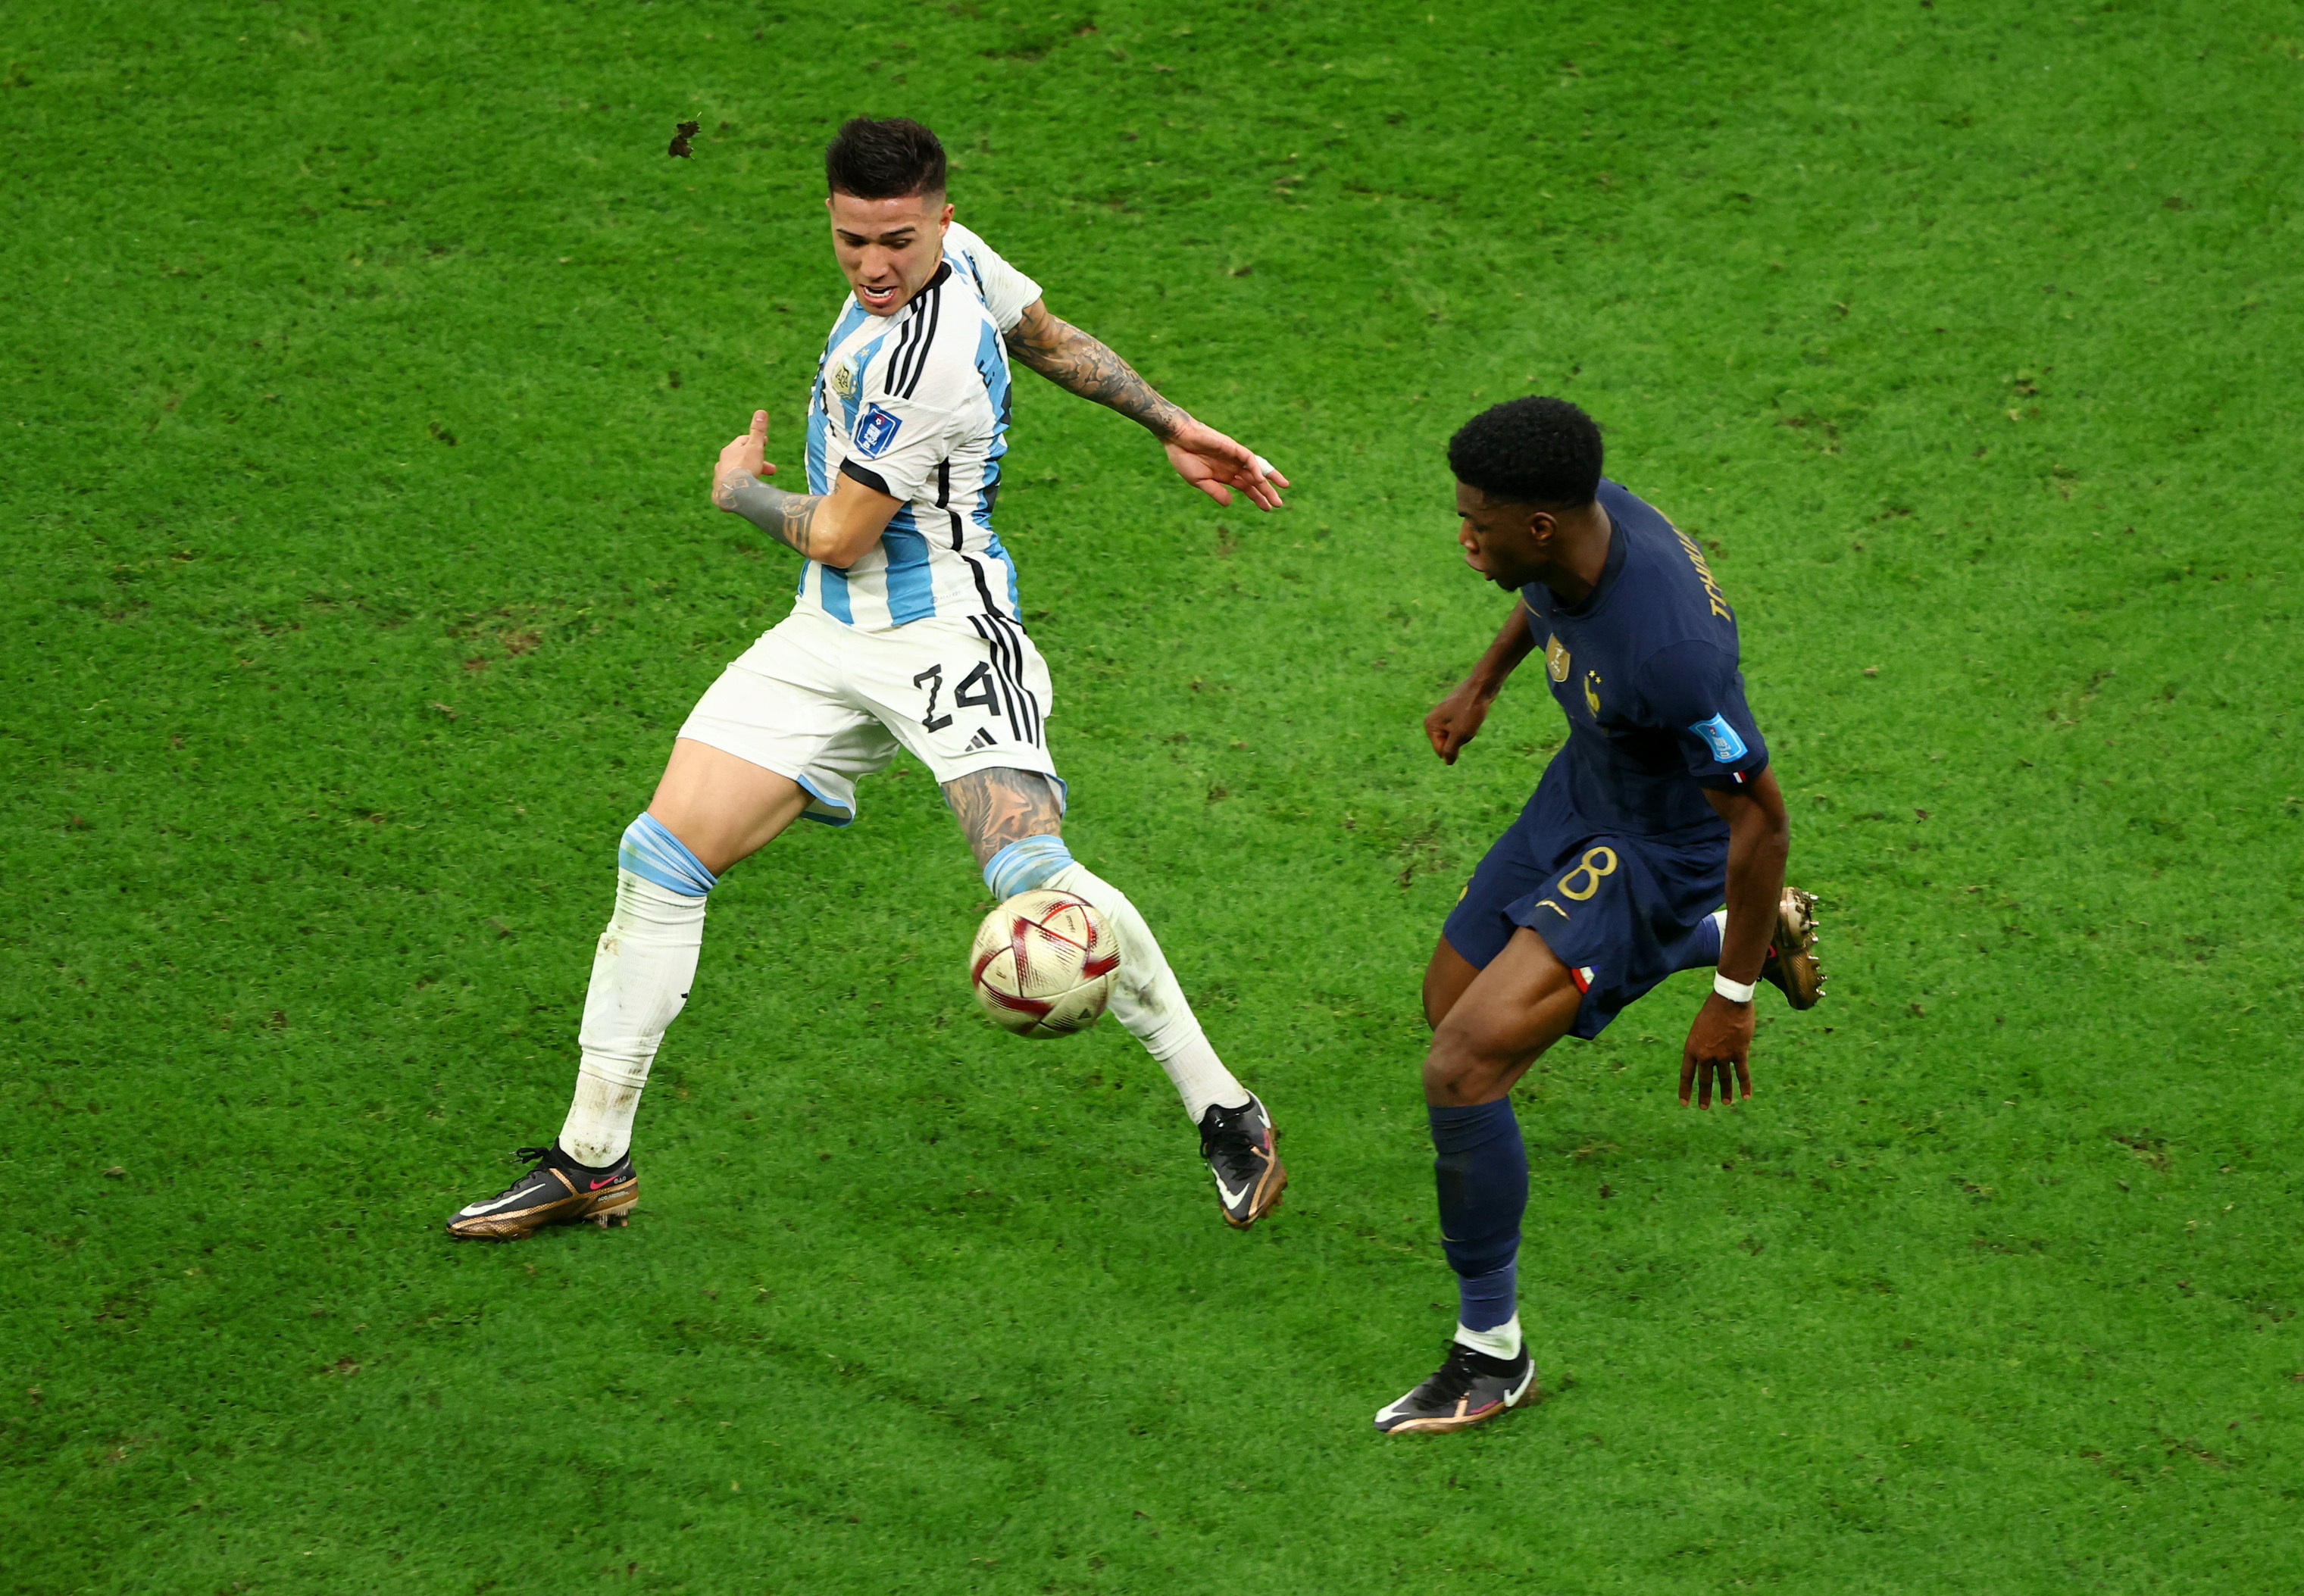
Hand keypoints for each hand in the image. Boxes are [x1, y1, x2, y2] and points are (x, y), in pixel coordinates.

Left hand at [711, 409, 777, 508]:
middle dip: (757, 462)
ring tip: (759, 482)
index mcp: (729, 450)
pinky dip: (739, 488)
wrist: (733, 492)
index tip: (766, 443)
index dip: (756, 442)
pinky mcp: (720, 494)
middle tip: (772, 470)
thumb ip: (758, 431)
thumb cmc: (745, 467)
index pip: (743, 441)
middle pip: (741, 459)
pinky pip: (731, 489)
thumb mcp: (755, 447)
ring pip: (735, 474)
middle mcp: (722, 463)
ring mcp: (720, 478)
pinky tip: (745, 493)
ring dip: (748, 475)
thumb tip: (761, 411)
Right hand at [1160, 417, 1287, 510]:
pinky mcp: (1232, 447)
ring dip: (1269, 478)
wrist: (1176, 438)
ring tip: (1283, 487)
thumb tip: (1230, 504)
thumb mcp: (1199, 481)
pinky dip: (1256, 467)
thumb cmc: (1184, 458)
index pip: (1247, 488)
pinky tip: (1260, 479)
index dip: (1257, 498)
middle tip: (1279, 504)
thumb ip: (1215, 491)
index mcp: (1225, 475)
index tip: (1267, 509)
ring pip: (1257, 468)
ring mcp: (1234, 456)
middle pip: (1255, 480)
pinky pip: (1248, 457)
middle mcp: (1233, 466)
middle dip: (1267, 492)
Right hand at [1424, 681, 1494, 764]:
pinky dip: (1469, 726)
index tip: (1462, 730)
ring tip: (1470, 719)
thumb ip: (1450, 751)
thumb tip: (1447, 762)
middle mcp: (1433, 721)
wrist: (1482, 687)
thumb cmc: (1470, 710)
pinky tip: (1472, 715)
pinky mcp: (1454, 712)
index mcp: (1430, 725)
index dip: (1456, 747)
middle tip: (1467, 724)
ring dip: (1466, 733)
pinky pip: (1461, 728)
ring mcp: (1443, 716)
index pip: (1441, 751)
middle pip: (1448, 744)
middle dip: (1461, 740)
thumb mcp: (1460, 735)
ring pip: (1456, 736)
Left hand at [1679, 991, 1754, 1107]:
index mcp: (1692, 1048)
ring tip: (1726, 1102)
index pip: (1687, 1074)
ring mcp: (1722, 1055)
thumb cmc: (1713, 1010)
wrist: (1728, 1001)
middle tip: (1704, 1107)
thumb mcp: (1699, 1027)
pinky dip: (1745, 1086)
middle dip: (1705, 1095)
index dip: (1685, 1089)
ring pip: (1724, 1079)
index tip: (1684, 1102)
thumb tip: (1707, 1056)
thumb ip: (1702, 1043)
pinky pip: (1742, 1073)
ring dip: (1726, 1092)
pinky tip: (1746, 1096)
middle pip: (1705, 1080)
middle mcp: (1705, 1055)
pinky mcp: (1739, 1052)